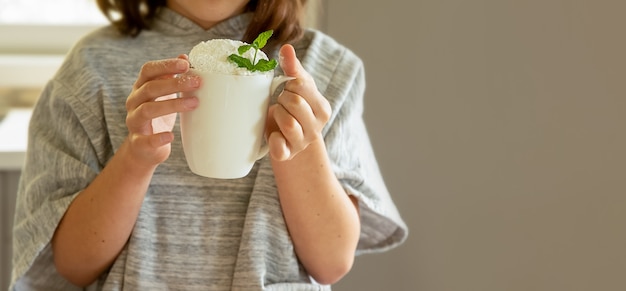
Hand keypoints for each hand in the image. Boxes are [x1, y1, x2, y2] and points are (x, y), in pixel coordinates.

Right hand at [124, 55, 199, 166]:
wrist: (143, 149)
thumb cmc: (157, 117)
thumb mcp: (164, 95)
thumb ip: (171, 77)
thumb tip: (185, 57)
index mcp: (140, 88)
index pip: (148, 70)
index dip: (166, 65)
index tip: (186, 64)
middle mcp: (134, 102)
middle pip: (150, 88)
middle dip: (174, 84)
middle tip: (197, 82)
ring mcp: (134, 122)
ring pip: (148, 109)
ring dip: (172, 105)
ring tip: (194, 103)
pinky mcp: (138, 143)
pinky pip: (145, 139)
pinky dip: (158, 137)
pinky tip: (171, 136)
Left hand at [266, 44, 331, 160]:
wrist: (288, 139)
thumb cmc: (295, 108)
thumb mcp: (298, 88)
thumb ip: (293, 68)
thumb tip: (287, 47)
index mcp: (323, 109)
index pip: (302, 86)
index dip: (290, 83)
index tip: (288, 87)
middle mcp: (317, 128)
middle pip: (294, 102)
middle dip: (282, 98)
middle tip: (282, 102)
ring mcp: (302, 143)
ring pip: (288, 123)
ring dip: (278, 114)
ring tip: (279, 114)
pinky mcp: (287, 154)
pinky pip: (279, 147)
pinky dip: (273, 140)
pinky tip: (274, 134)